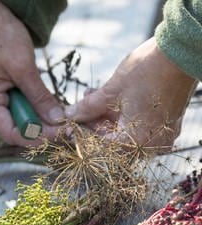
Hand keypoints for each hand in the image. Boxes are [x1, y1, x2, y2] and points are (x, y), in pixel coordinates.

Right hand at [0, 0, 63, 145]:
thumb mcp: (23, 67)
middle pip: (15, 129)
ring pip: (17, 121)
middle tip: (65, 124)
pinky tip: (46, 107)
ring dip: (38, 119)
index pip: (12, 133)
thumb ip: (40, 97)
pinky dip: (32, 109)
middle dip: (41, 128)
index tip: (61, 132)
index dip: (38, 137)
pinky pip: (15, 110)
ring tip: (59, 115)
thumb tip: (58, 120)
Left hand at [65, 38, 196, 151]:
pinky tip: (106, 99)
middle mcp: (151, 144)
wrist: (181, 51)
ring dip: (104, 117)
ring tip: (90, 97)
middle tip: (79, 109)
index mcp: (138, 141)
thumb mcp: (111, 91)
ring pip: (123, 132)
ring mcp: (159, 135)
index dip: (83, 135)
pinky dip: (120, 115)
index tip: (71, 125)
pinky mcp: (163, 125)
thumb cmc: (148, 71)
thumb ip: (88, 108)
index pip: (101, 147)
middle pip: (112, 141)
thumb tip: (70, 115)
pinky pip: (136, 126)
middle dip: (93, 123)